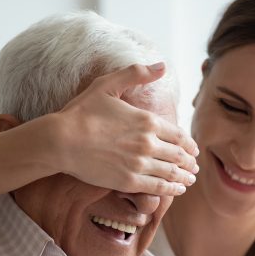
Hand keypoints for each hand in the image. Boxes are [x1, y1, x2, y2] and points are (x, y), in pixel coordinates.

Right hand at [52, 63, 199, 196]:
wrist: (61, 141)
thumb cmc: (81, 112)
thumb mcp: (107, 85)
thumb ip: (136, 74)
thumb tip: (161, 65)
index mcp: (147, 120)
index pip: (178, 135)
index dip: (189, 144)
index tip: (193, 150)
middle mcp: (148, 143)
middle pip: (178, 155)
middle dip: (189, 162)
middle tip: (193, 167)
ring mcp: (139, 163)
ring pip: (171, 172)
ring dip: (184, 177)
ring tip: (189, 180)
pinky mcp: (129, 181)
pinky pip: (158, 187)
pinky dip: (172, 189)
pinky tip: (177, 189)